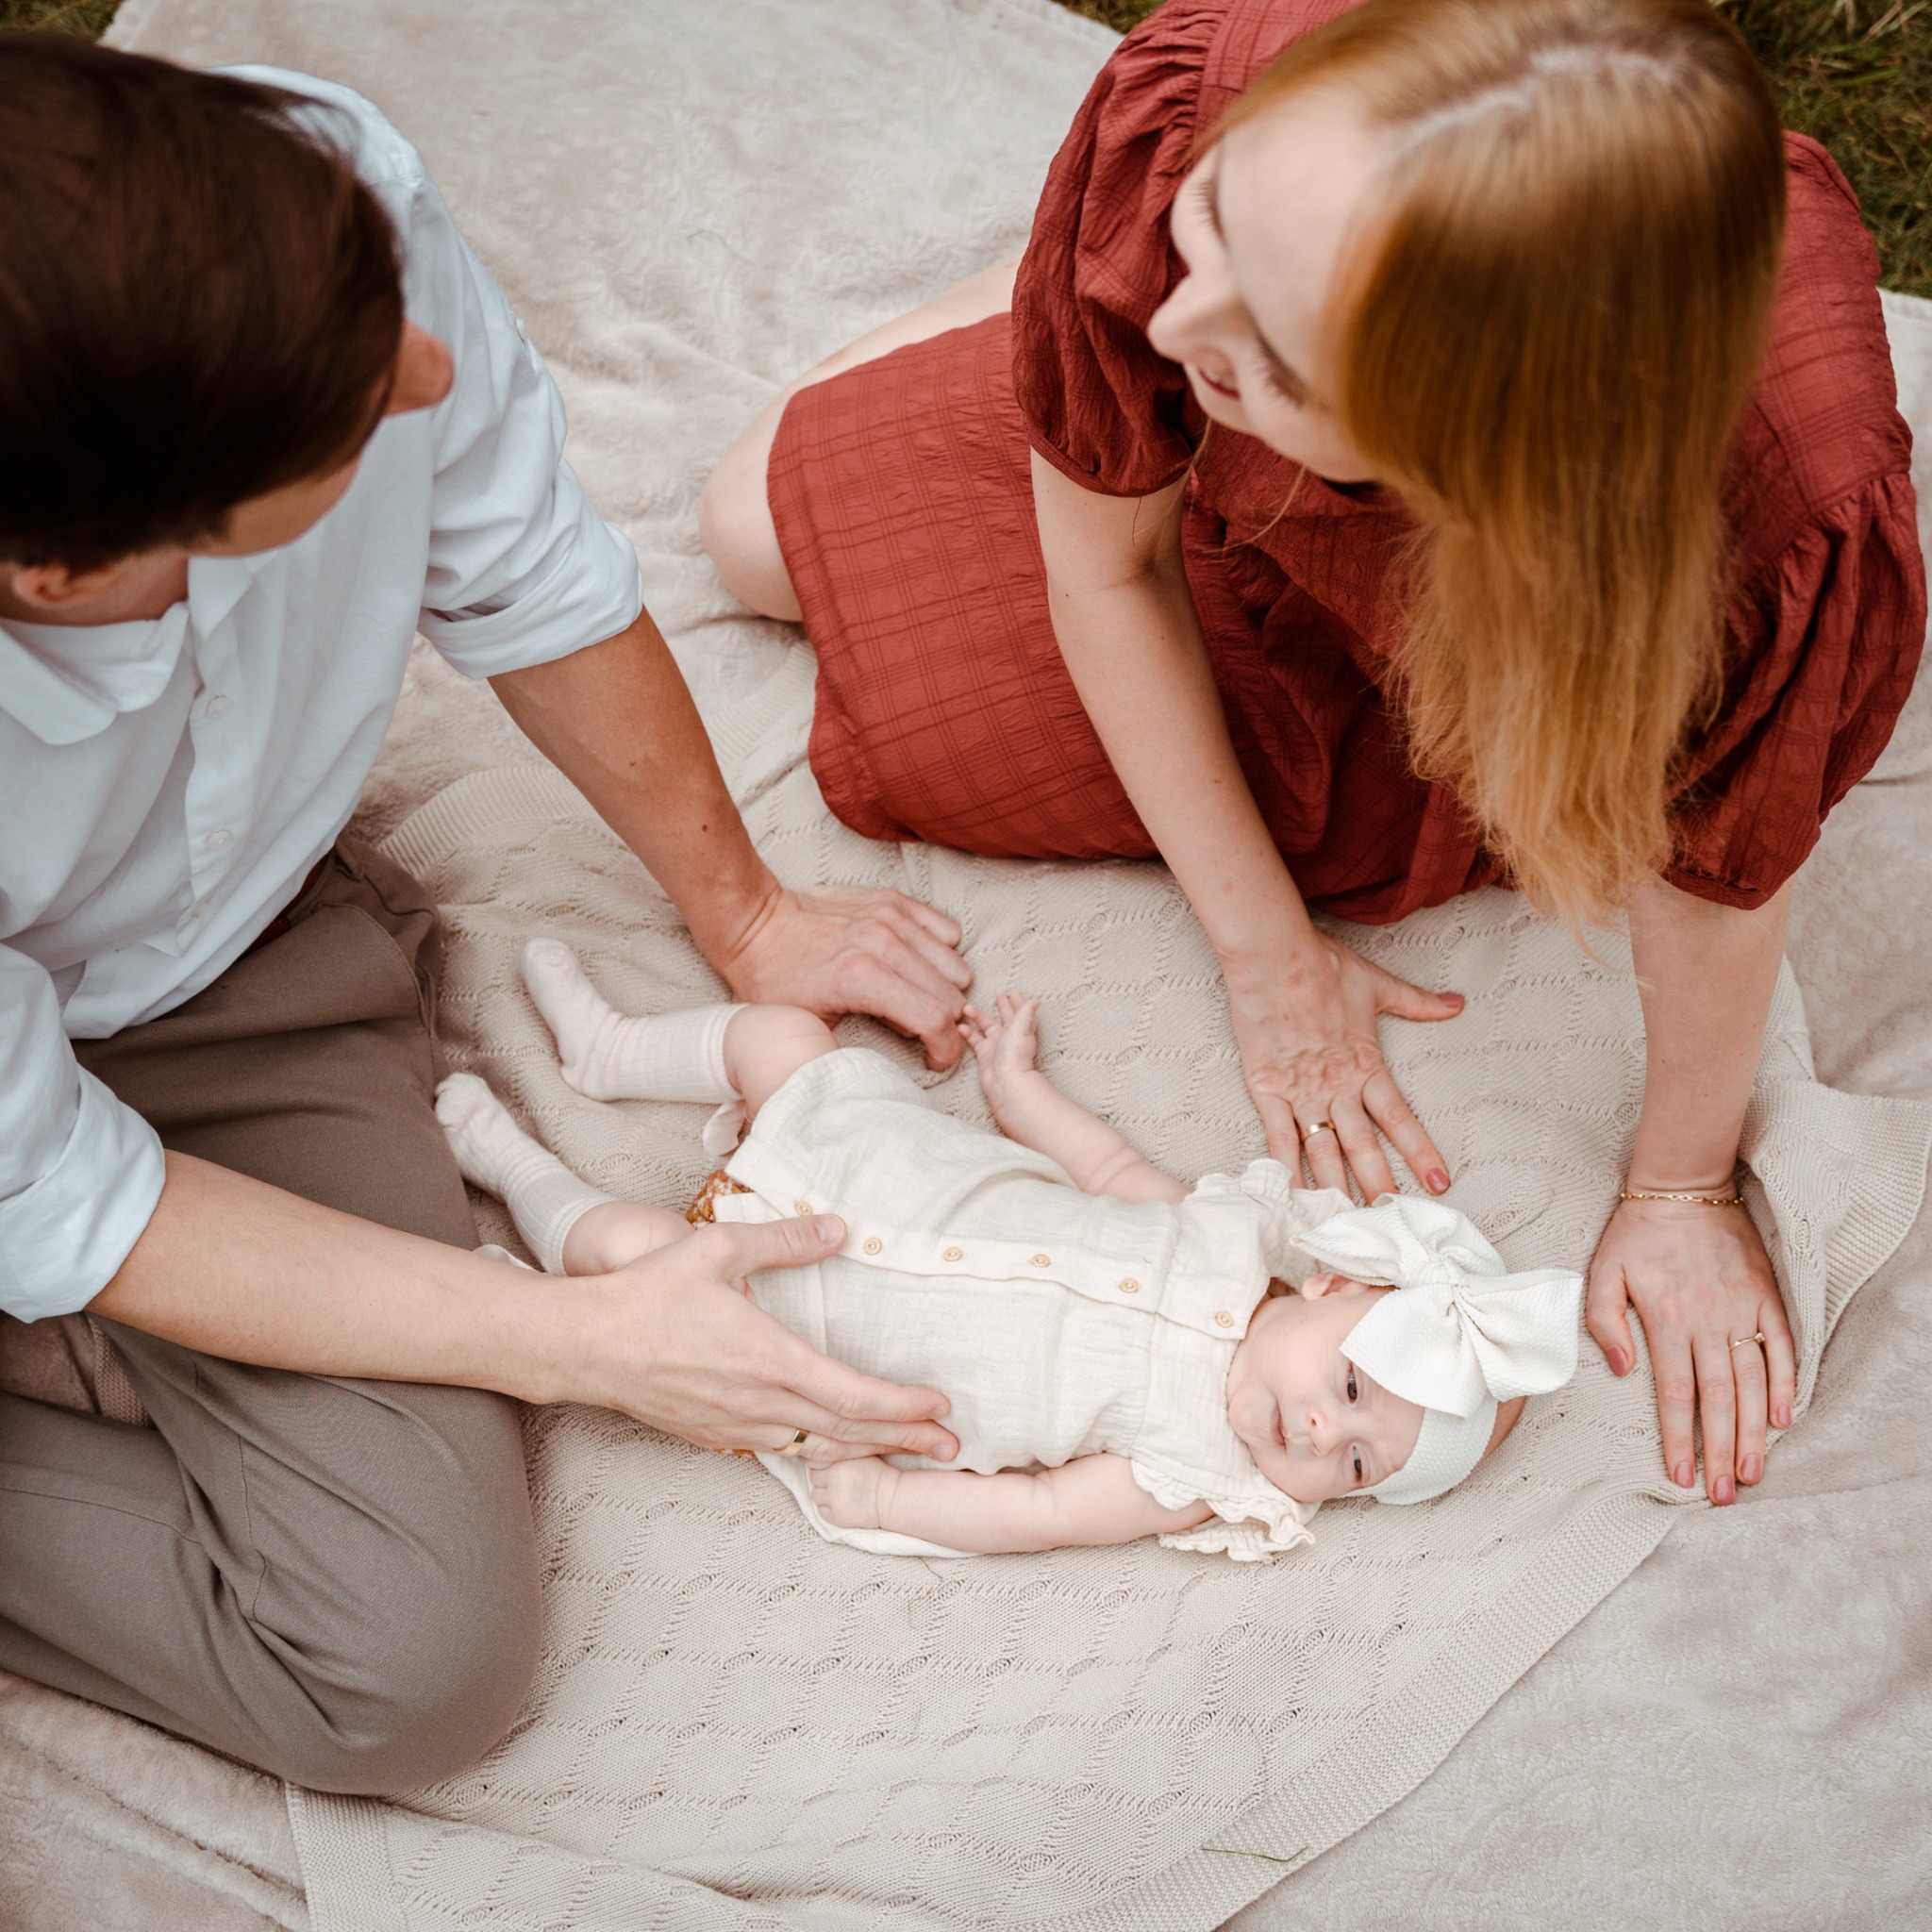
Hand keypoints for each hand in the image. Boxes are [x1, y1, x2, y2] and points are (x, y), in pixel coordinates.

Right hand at [554, 1213, 958, 1463]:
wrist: (586, 1344)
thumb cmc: (651, 1292)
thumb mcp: (720, 1248)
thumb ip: (785, 1240)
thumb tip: (839, 1228)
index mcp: (768, 1358)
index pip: (852, 1395)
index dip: (901, 1406)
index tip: (939, 1408)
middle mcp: (757, 1402)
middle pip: (845, 1432)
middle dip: (903, 1440)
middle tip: (951, 1448)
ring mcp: (735, 1426)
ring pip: (816, 1447)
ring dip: (865, 1450)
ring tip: (907, 1451)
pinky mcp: (715, 1435)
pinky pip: (782, 1450)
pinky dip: (821, 1452)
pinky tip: (838, 1447)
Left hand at [716, 883, 970, 1068]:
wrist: (755, 923)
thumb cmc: (773, 979)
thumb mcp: (806, 1026)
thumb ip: (847, 1045)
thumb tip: (885, 1061)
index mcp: (862, 979)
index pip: (936, 1020)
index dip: (947, 1049)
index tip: (936, 1058)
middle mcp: (883, 945)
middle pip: (951, 995)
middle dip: (944, 1022)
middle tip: (918, 1029)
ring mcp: (890, 918)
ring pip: (954, 963)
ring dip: (944, 988)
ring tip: (916, 996)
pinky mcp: (892, 901)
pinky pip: (946, 931)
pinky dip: (942, 952)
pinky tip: (918, 964)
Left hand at [809, 1455, 896, 1529]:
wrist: (892, 1497)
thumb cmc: (880, 1473)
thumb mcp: (861, 1454)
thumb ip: (841, 1451)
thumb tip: (825, 1449)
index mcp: (838, 1460)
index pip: (814, 1460)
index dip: (820, 1464)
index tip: (828, 1466)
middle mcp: (832, 1478)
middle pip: (814, 1477)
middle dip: (822, 1478)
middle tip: (836, 1480)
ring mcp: (833, 1498)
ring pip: (815, 1495)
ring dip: (823, 1494)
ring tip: (837, 1493)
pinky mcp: (837, 1516)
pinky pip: (821, 1511)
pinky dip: (828, 1509)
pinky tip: (841, 1504)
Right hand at [960, 992, 1041, 1113]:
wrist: (1005, 1081)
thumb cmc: (1015, 1055)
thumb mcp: (1021, 1027)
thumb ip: (1026, 1012)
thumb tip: (1036, 1000)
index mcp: (1021, 1029)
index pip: (1021, 1012)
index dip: (1019, 1002)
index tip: (1014, 993)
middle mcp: (1009, 1037)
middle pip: (1006, 1017)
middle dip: (1003, 1007)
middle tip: (998, 996)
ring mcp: (996, 1046)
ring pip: (987, 1026)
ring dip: (978, 1016)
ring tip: (966, 1007)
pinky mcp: (984, 1055)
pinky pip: (975, 1040)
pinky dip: (968, 1033)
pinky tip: (960, 1027)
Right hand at [1226, 932, 1461, 1198]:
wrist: (1274, 959)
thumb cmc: (1324, 966)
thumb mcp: (1378, 985)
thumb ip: (1418, 1002)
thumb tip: (1457, 1004)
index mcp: (1366, 1065)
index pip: (1399, 1118)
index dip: (1420, 1151)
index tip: (1439, 1183)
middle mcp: (1337, 1087)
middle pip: (1362, 1148)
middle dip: (1379, 1187)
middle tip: (1392, 1224)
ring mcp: (1301, 1092)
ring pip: (1323, 1151)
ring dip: (1335, 1188)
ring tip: (1345, 1223)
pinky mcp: (1267, 1090)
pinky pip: (1277, 1138)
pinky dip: (1283, 1169)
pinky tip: (1289, 1198)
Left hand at [1586, 1198, 1794, 1503]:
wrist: (1683, 1187)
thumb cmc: (1635, 1233)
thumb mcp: (1602, 1272)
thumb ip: (1604, 1322)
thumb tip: (1625, 1370)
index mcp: (1666, 1321)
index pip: (1675, 1395)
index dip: (1679, 1439)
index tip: (1680, 1476)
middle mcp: (1707, 1322)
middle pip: (1717, 1400)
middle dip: (1719, 1451)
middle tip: (1724, 1494)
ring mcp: (1740, 1310)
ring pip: (1750, 1383)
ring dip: (1752, 1431)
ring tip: (1750, 1472)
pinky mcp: (1765, 1297)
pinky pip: (1780, 1347)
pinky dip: (1784, 1384)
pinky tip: (1783, 1419)